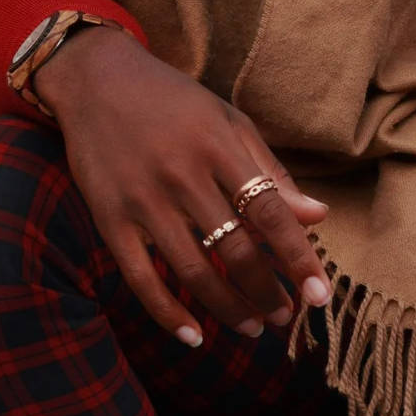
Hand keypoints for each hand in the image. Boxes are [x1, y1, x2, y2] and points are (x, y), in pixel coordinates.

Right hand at [34, 24, 331, 346]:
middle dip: (266, 291)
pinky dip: (168, 314)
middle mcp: (182, 173)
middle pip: (235, 249)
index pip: (271, 213)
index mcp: (219, 146)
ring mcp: (142, 198)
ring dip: (228, 308)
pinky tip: (194, 336)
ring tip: (251, 327)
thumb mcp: (229, 123)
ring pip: (193, 271)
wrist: (95, 79)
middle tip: (285, 316)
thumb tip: (320, 216)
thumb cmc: (174, 103)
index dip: (298, 258)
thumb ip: (272, 172)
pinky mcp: (108, 217)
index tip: (319, 294)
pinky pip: (140, 278)